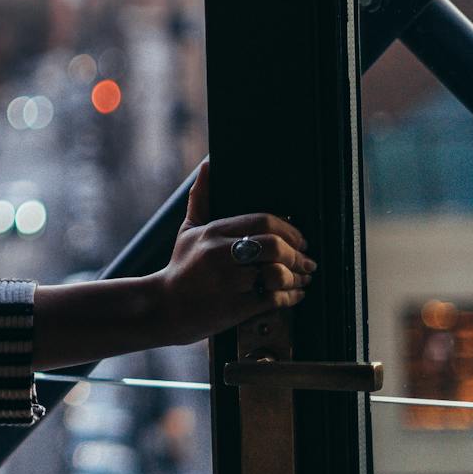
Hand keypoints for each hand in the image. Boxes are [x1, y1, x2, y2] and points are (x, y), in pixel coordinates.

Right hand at [153, 161, 314, 345]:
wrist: (165, 308)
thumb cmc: (180, 268)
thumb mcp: (188, 230)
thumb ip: (201, 198)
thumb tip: (207, 166)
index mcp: (213, 232)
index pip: (262, 221)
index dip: (289, 230)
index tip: (300, 239)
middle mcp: (219, 254)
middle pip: (274, 246)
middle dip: (298, 254)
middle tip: (307, 260)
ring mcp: (227, 282)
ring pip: (277, 273)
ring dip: (298, 277)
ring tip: (303, 278)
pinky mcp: (234, 307)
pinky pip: (273, 299)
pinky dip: (291, 297)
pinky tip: (294, 295)